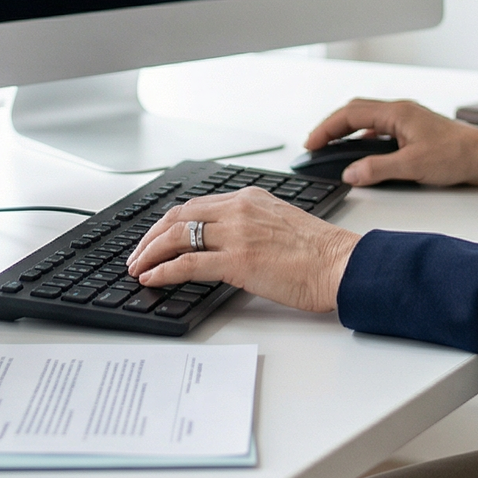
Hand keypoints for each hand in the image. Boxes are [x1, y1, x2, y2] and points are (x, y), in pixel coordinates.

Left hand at [126, 189, 359, 312]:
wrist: (340, 263)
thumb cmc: (319, 251)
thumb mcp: (280, 222)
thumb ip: (251, 225)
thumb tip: (227, 243)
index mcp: (249, 198)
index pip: (196, 205)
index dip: (169, 222)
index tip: (156, 236)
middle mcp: (239, 210)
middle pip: (179, 216)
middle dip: (151, 235)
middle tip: (137, 253)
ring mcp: (237, 234)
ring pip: (177, 236)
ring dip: (150, 253)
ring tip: (138, 267)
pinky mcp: (237, 261)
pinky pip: (188, 264)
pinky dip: (164, 271)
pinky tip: (152, 279)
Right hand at [304, 97, 477, 186]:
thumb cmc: (457, 156)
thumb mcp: (413, 166)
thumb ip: (378, 169)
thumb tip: (350, 173)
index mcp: (397, 113)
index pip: (351, 115)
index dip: (327, 128)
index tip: (311, 143)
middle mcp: (400, 112)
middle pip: (355, 112)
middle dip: (331, 127)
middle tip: (315, 144)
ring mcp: (407, 120)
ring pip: (367, 120)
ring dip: (347, 131)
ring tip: (331, 147)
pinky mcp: (413, 131)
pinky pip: (379, 129)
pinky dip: (363, 139)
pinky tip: (362, 154)